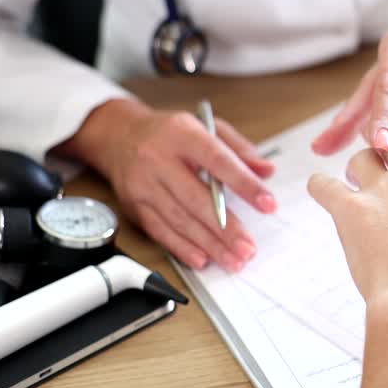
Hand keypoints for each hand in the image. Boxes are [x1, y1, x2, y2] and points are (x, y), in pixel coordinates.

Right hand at [59, 98, 276, 271]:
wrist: (119, 136)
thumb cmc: (170, 134)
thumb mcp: (206, 127)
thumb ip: (239, 149)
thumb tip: (266, 171)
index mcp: (182, 134)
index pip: (217, 160)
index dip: (244, 184)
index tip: (268, 204)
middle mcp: (158, 159)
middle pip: (195, 198)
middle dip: (226, 228)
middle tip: (248, 248)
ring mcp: (143, 184)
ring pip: (179, 220)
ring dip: (209, 244)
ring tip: (233, 260)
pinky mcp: (134, 205)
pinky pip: (160, 231)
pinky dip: (182, 248)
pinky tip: (203, 259)